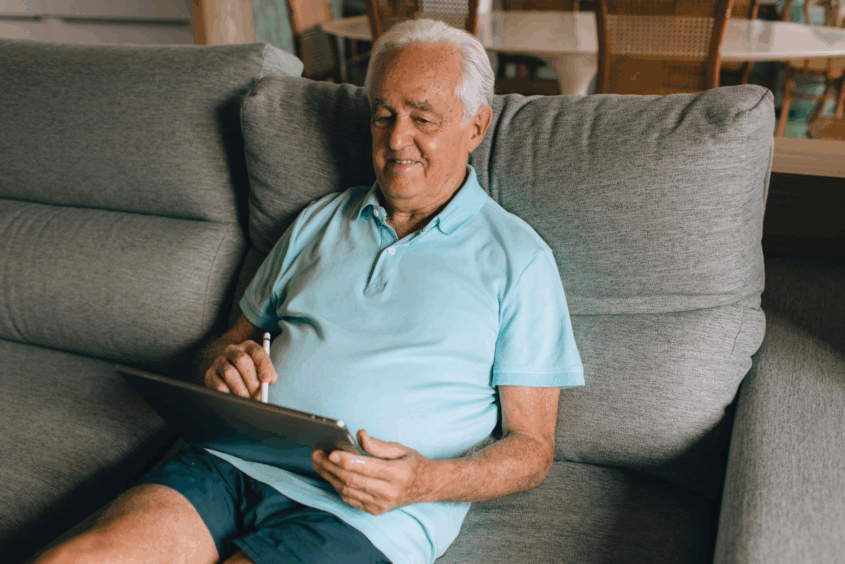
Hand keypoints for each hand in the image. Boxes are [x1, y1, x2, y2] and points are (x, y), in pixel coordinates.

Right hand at [204, 340, 276, 399]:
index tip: (267, 380)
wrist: (227, 369)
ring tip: (248, 401)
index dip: (263, 365)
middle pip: (242, 360)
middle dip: (251, 380)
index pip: (257, 352)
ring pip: (229, 373)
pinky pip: (219, 385)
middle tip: (258, 396)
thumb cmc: (250, 372)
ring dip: (241, 389)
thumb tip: (268, 381)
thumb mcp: (261, 370)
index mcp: (249, 347)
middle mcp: (232, 351)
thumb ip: (268, 375)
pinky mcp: (210, 374)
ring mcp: (219, 361)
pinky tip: (235, 399)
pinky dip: (229, 394)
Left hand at [312, 430, 430, 515]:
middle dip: (331, 467)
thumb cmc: (412, 463)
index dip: (346, 460)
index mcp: (397, 473)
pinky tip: (330, 475)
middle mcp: (389, 492)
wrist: (427, 487)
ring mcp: (382, 505)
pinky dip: (338, 486)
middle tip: (317, 455)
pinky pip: (350, 499)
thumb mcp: (400, 448)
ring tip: (318, 463)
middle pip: (352, 479)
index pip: (365, 467)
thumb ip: (377, 444)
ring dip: (330, 477)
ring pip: (348, 490)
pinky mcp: (376, 511)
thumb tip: (359, 435)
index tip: (330, 452)